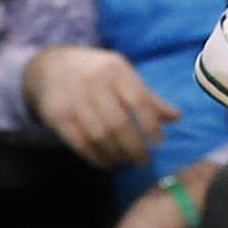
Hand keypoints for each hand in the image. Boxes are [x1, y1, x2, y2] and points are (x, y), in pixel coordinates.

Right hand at [24, 45, 178, 167]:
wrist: (50, 66)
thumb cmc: (96, 72)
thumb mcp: (122, 75)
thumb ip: (148, 97)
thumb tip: (177, 117)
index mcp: (115, 70)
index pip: (139, 100)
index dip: (151, 124)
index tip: (158, 142)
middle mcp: (94, 83)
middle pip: (118, 123)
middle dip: (134, 147)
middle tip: (143, 160)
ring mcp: (73, 100)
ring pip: (99, 136)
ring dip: (116, 154)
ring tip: (126, 161)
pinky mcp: (57, 116)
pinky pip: (80, 143)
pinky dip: (96, 157)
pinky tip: (107, 162)